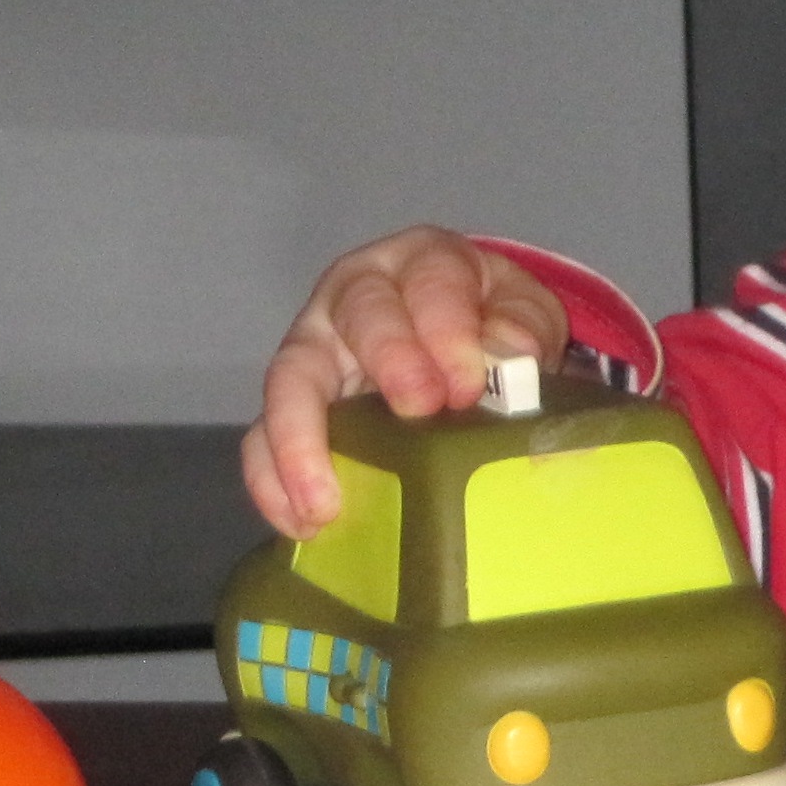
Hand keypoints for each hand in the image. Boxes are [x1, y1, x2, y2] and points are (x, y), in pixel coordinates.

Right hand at [240, 229, 567, 537]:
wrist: (465, 339)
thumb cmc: (491, 323)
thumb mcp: (522, 315)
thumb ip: (519, 328)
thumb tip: (505, 357)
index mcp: (423, 263)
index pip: (429, 281)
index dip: (447, 329)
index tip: (467, 384)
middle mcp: (358, 294)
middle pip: (358, 314)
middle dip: (389, 360)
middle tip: (418, 413)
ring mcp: (316, 345)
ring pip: (290, 376)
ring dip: (303, 440)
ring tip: (327, 503)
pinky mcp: (292, 401)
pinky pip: (264, 434)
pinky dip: (273, 480)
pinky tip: (302, 522)